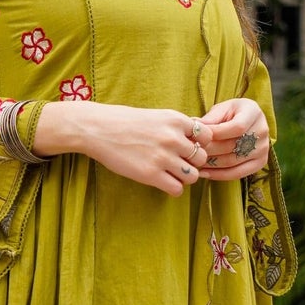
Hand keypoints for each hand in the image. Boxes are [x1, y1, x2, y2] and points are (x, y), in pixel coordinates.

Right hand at [33, 102, 209, 195]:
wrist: (98, 129)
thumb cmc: (125, 122)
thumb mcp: (156, 116)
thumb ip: (176, 127)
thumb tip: (196, 139)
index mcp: (175, 120)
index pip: (206, 136)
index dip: (199, 144)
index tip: (187, 147)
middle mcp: (173, 138)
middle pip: (201, 158)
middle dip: (192, 162)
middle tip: (178, 163)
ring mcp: (162, 157)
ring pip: (192, 176)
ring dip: (184, 177)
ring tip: (170, 173)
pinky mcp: (150, 174)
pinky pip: (177, 189)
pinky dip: (173, 188)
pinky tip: (163, 182)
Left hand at [197, 97, 268, 180]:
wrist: (249, 121)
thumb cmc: (232, 113)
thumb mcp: (222, 109)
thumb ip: (210, 119)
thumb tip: (194, 127)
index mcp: (253, 113)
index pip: (236, 127)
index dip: (216, 134)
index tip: (198, 138)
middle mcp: (262, 131)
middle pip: (233, 146)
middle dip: (209, 150)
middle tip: (192, 152)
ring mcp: (263, 149)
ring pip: (233, 161)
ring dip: (211, 164)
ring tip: (195, 162)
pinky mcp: (260, 162)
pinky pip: (238, 173)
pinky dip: (219, 175)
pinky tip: (204, 173)